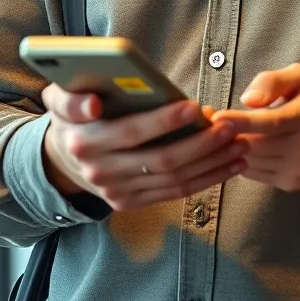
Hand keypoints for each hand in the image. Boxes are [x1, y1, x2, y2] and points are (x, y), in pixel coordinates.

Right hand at [41, 87, 247, 211]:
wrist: (62, 158)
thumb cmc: (73, 115)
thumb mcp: (60, 97)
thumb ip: (71, 98)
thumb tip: (93, 103)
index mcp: (86, 141)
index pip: (130, 132)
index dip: (162, 121)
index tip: (192, 106)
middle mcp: (102, 171)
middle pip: (160, 160)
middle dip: (199, 144)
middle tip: (229, 126)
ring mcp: (117, 191)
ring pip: (173, 179)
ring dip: (211, 163)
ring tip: (239, 144)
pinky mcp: (131, 202)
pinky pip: (174, 192)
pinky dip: (206, 179)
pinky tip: (231, 165)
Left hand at [212, 64, 299, 190]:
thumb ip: (275, 81)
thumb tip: (247, 100)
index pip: (269, 122)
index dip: (240, 122)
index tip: (215, 117)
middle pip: (254, 145)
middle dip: (227, 135)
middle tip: (207, 123)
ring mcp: (298, 170)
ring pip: (252, 162)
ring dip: (233, 149)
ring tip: (220, 134)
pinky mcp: (293, 184)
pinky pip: (258, 174)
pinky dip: (245, 161)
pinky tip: (242, 147)